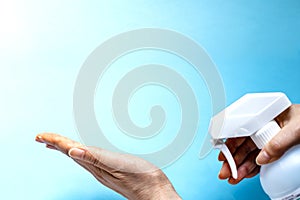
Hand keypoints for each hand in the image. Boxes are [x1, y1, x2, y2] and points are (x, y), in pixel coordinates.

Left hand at [35, 133, 180, 199]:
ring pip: (79, 157)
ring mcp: (103, 171)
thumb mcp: (116, 165)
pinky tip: (84, 154)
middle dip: (55, 144)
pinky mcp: (111, 171)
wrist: (154, 191)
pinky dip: (81, 153)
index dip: (55, 141)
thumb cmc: (140, 178)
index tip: (40, 136)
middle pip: (70, 153)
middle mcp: (96, 168)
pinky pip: (90, 159)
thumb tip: (71, 150)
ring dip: (66, 148)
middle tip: (41, 138)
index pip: (70, 150)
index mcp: (95, 165)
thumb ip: (94, 158)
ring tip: (57, 144)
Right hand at [218, 104, 299, 183]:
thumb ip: (278, 143)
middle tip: (225, 172)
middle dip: (232, 159)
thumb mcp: (297, 130)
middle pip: (243, 144)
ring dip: (240, 166)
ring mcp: (270, 139)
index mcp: (268, 115)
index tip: (223, 155)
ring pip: (249, 153)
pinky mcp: (275, 150)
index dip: (231, 143)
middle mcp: (266, 127)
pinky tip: (244, 174)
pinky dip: (251, 168)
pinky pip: (259, 159)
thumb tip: (261, 158)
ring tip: (233, 177)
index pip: (242, 129)